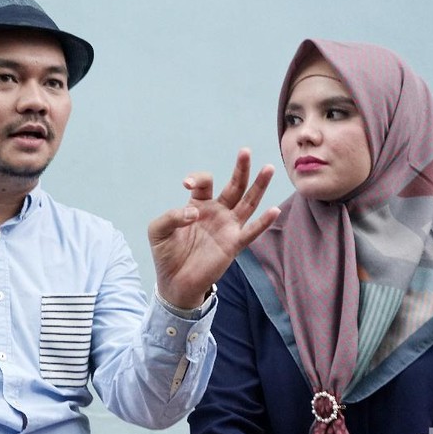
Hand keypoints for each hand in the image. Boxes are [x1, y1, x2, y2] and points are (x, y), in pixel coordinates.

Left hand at [148, 148, 280, 308]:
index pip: (204, 182)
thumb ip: (171, 216)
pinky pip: (251, 231)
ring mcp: (227, 227)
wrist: (174, 282)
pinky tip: (274, 210)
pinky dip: (263, 222)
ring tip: (268, 168)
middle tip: (245, 151)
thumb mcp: (158, 230)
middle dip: (240, 169)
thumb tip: (194, 213)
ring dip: (258, 186)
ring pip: (247, 203)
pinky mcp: (233, 244)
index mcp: (198, 204)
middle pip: (233, 186)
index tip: (186, 185)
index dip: (196, 179)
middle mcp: (216, 212)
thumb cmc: (166, 254)